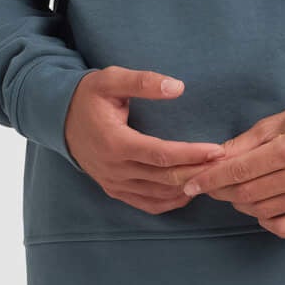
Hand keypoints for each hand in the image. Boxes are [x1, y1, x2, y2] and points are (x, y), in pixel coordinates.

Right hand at [65, 67, 226, 212]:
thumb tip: (177, 86)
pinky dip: (170, 202)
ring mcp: (114, 183)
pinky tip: (189, 192)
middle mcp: (114, 168)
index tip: (217, 150)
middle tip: (226, 165)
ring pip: (158, 195)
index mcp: (114, 142)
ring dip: (188, 188)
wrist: (59, 119)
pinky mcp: (114, 190)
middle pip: (164, 179)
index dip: (191, 154)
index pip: (160, 154)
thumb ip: (142, 82)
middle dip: (197, 172)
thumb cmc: (88, 96)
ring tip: (213, 177)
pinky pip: (147, 204)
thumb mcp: (110, 80)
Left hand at [175, 106, 284, 237]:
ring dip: (241, 205)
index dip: (210, 179)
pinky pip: (284, 227)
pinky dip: (265, 220)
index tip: (191, 184)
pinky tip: (261, 208)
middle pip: (247, 194)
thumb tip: (210, 159)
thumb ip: (242, 144)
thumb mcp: (273, 124)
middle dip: (221, 192)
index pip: (238, 171)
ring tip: (237, 192)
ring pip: (261, 212)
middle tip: (210, 187)